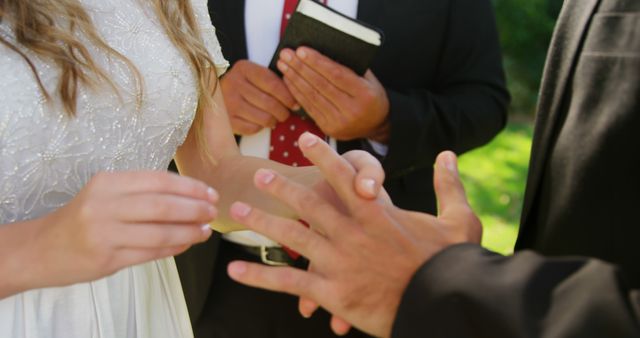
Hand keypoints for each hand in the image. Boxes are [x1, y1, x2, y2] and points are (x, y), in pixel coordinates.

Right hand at [28, 171, 215, 289]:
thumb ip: (141, 192)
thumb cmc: (83, 218)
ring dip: (189, 232)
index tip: (210, 193)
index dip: (190, 187)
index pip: (158, 180)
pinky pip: (150, 253)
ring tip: (205, 231)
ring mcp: (104, 234)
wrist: (42, 249)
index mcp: (107, 183)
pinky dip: (174, 248)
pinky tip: (187, 243)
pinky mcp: (107, 259)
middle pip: (162, 206)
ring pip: (160, 233)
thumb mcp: (105, 194)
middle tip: (212, 212)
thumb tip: (191, 196)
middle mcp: (104, 206)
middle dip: (194, 209)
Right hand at [221, 60, 297, 134]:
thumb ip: (274, 82)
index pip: (273, 84)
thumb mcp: (256, 76)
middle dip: (283, 112)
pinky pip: (252, 129)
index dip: (288, 96)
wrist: (216, 96)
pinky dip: (260, 128)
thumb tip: (296, 101)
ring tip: (274, 119)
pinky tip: (259, 122)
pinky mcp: (226, 120)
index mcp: (244, 68)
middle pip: (270, 103)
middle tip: (285, 114)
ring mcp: (228, 102)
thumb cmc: (245, 86)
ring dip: (273, 121)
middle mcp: (233, 83)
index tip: (295, 104)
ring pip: (263, 118)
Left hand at [227, 148, 480, 336]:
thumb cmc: (451, 264)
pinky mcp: (332, 293)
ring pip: (292, 237)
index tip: (304, 139)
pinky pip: (289, 282)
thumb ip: (449, 185)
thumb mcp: (458, 221)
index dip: (322, 156)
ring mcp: (339, 263)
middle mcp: (352, 233)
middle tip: (258, 174)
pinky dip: (260, 275)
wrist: (442, 306)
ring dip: (262, 221)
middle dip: (282, 187)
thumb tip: (447, 154)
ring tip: (236, 209)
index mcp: (378, 214)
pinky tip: (236, 269)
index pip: (344, 176)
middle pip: (309, 203)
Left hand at [277, 47, 389, 141]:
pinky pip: (309, 108)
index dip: (317, 62)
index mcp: (365, 94)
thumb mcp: (369, 79)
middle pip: (321, 85)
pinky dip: (297, 93)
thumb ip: (351, 67)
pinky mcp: (329, 128)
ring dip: (295, 79)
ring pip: (312, 96)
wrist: (376, 125)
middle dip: (301, 67)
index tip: (301, 50)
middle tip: (286, 54)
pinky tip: (288, 81)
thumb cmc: (371, 96)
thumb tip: (323, 50)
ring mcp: (339, 122)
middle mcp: (352, 110)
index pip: (337, 75)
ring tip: (283, 64)